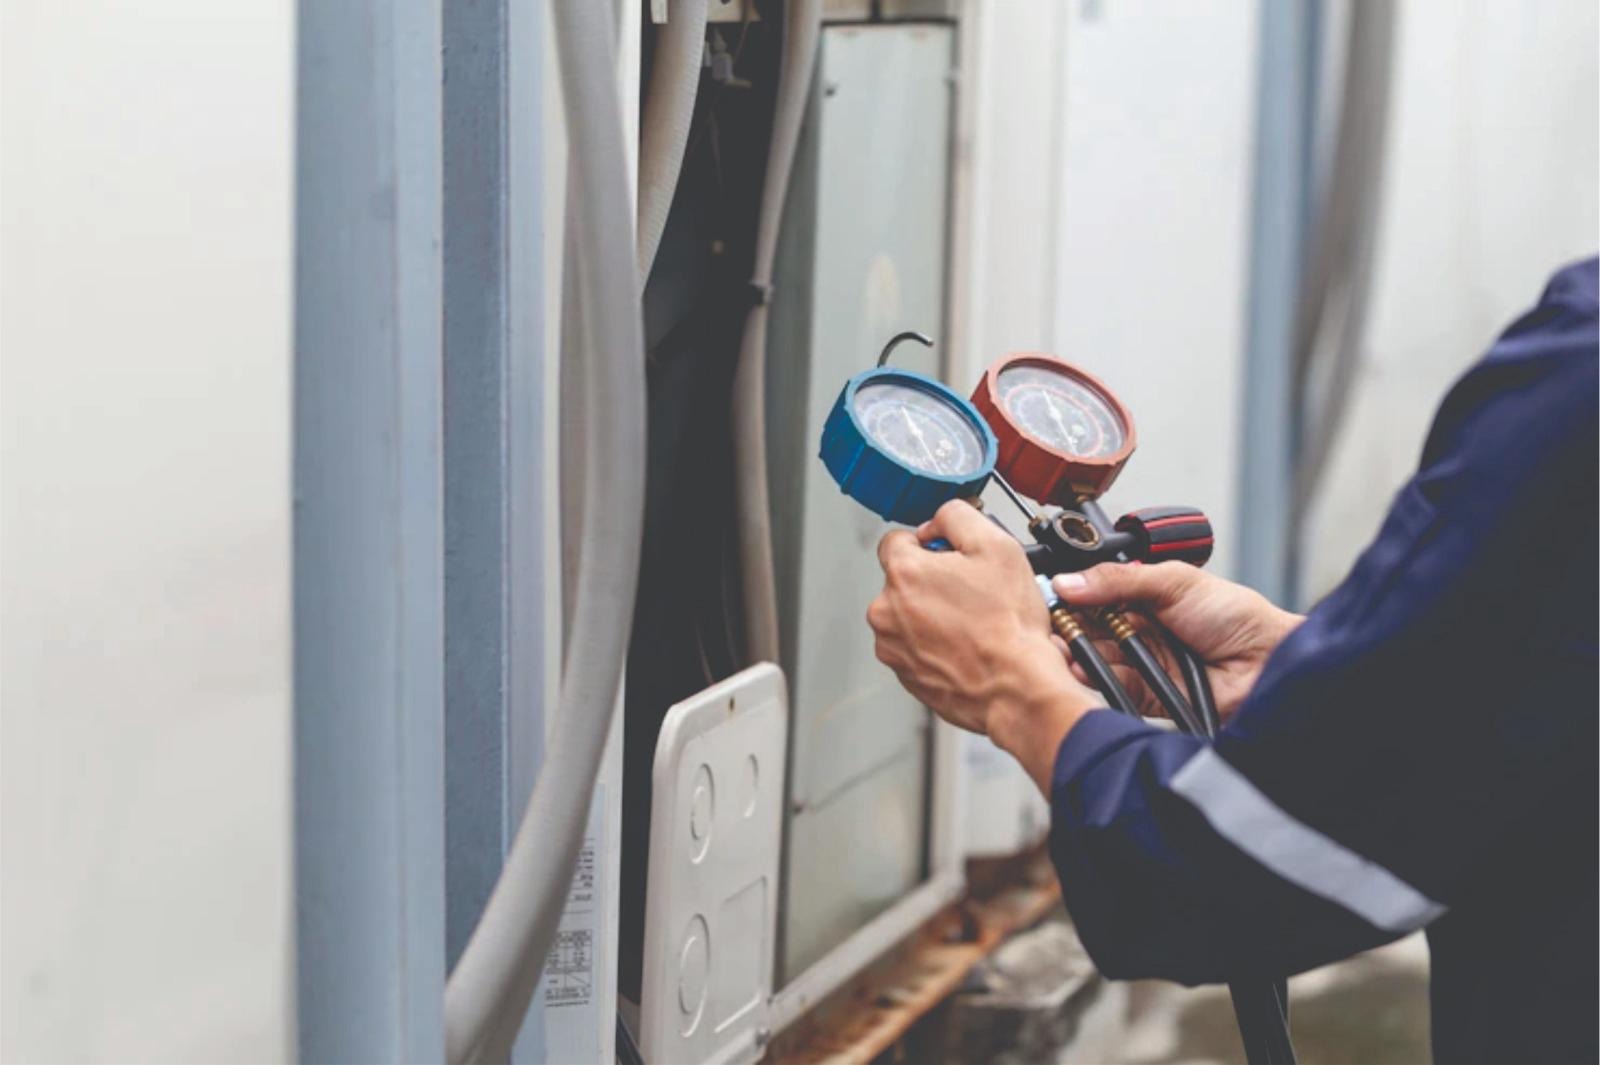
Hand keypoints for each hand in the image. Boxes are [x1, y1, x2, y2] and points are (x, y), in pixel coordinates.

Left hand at [868, 501, 1101, 790]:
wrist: (1016, 689)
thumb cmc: (1009, 627)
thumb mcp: (997, 545)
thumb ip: (957, 516)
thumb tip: (938, 520)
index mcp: (903, 573)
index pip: (897, 539)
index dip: (930, 544)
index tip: (950, 557)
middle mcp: (886, 610)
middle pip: (903, 579)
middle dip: (933, 581)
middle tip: (972, 594)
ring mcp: (892, 646)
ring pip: (908, 615)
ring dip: (932, 614)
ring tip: (972, 624)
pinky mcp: (904, 674)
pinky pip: (914, 646)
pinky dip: (935, 644)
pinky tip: (965, 646)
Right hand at [1052, 562, 1302, 721]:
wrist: (1268, 664)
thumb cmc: (1238, 617)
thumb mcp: (1175, 582)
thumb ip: (1119, 581)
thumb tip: (1070, 581)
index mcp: (1147, 595)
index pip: (1097, 593)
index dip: (1073, 595)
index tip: (1050, 596)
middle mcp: (1142, 628)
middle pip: (1092, 627)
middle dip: (1069, 626)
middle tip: (1048, 624)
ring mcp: (1145, 661)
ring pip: (1099, 657)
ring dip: (1078, 653)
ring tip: (1060, 647)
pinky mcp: (1150, 695)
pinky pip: (1115, 686)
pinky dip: (1098, 679)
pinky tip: (1082, 669)